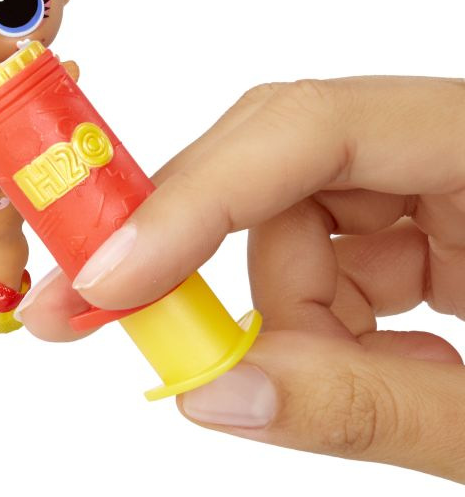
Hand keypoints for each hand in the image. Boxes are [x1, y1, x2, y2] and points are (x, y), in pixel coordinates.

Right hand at [15, 77, 464, 481]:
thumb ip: (369, 407)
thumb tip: (212, 394)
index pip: (313, 126)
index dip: (194, 194)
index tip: (112, 280)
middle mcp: (448, 141)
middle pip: (278, 158)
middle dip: (202, 252)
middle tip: (103, 310)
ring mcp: (437, 174)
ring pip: (288, 211)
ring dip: (281, 309)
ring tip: (331, 383)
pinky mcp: (428, 217)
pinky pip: (323, 248)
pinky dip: (312, 315)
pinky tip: (381, 362)